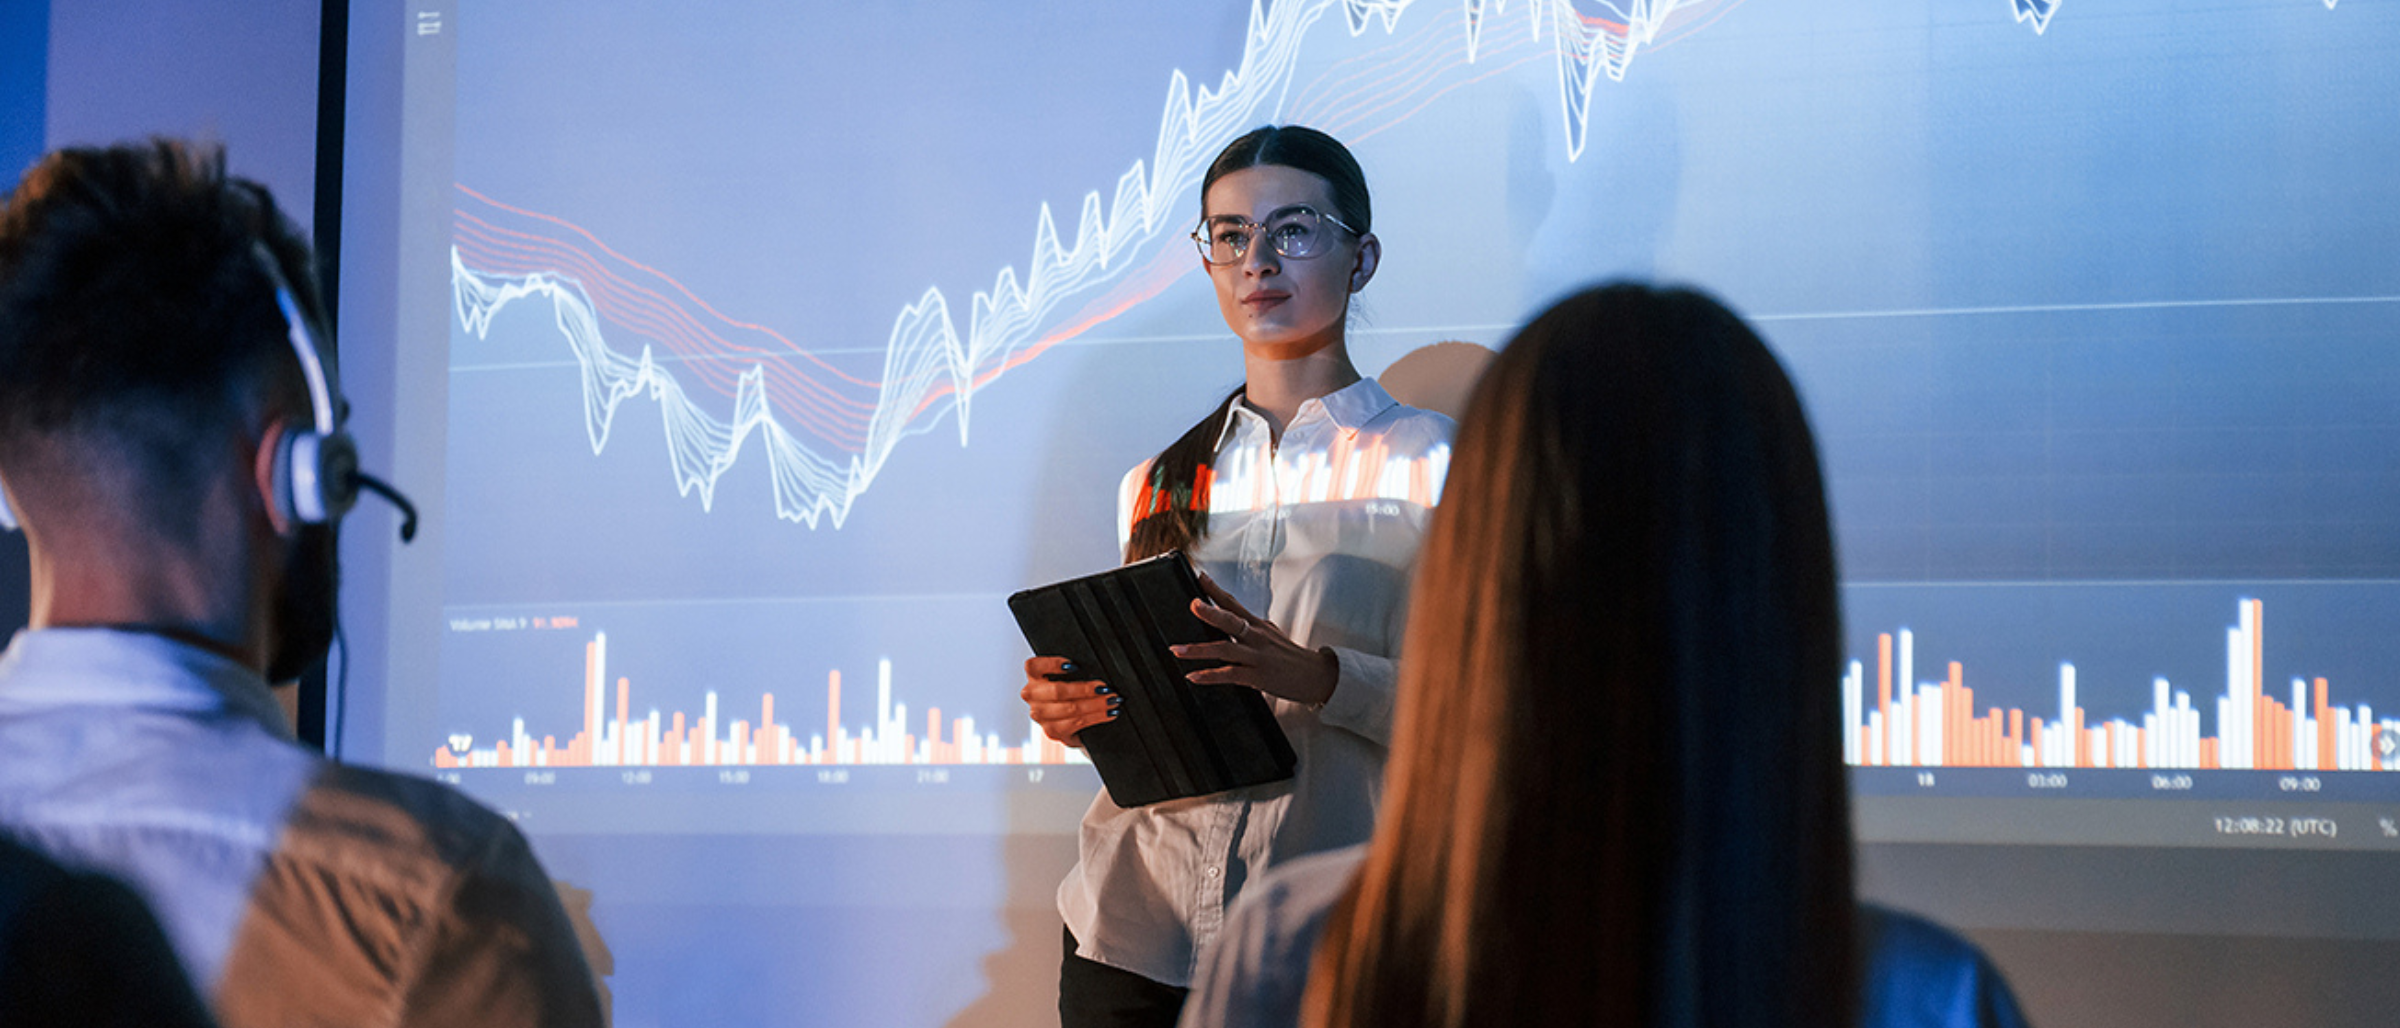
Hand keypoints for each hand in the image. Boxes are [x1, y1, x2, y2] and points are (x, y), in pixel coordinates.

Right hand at [1021, 655, 1117, 746]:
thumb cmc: (1071, 691)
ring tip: (1112, 701)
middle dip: (1085, 690)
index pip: (1033, 666)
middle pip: (1057, 691)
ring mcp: (1040, 715)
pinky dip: (1096, 717)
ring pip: (1070, 709)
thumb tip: (1098, 671)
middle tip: (1105, 689)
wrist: (1070, 718)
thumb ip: (1075, 671)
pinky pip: (1076, 723)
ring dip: (1095, 705)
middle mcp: (1032, 696)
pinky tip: (1108, 714)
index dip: (1052, 664)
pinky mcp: (1052, 731)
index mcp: (1033, 676)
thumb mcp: (1069, 677)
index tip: (1074, 665)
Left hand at [1171, 573, 1338, 705]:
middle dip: (1210, 612)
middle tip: (1192, 604)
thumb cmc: (1292, 657)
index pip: (1233, 603)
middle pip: (1230, 621)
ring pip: (1225, 649)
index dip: (1215, 590)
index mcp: (1258, 625)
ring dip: (1198, 650)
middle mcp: (1257, 637)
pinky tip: (1194, 676)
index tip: (1199, 577)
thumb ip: (1252, 629)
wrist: (1317, 676)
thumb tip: (1232, 621)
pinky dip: (1210, 676)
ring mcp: (1257, 657)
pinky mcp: (1258, 677)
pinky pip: (1230, 675)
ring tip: (1177, 649)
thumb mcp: (1272, 635)